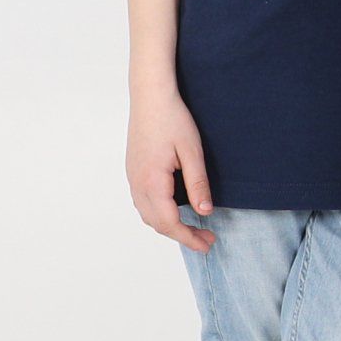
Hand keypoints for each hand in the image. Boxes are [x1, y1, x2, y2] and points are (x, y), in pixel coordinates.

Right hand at [126, 87, 215, 251]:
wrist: (150, 96)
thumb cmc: (172, 119)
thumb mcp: (192, 151)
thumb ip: (198, 184)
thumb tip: (205, 212)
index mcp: (152, 182)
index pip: (169, 223)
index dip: (189, 238)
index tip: (208, 244)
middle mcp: (137, 184)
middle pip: (157, 224)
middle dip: (182, 236)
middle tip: (206, 240)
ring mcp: (132, 178)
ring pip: (148, 215)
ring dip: (169, 226)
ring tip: (192, 229)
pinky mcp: (133, 171)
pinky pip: (143, 202)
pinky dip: (159, 214)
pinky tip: (174, 210)